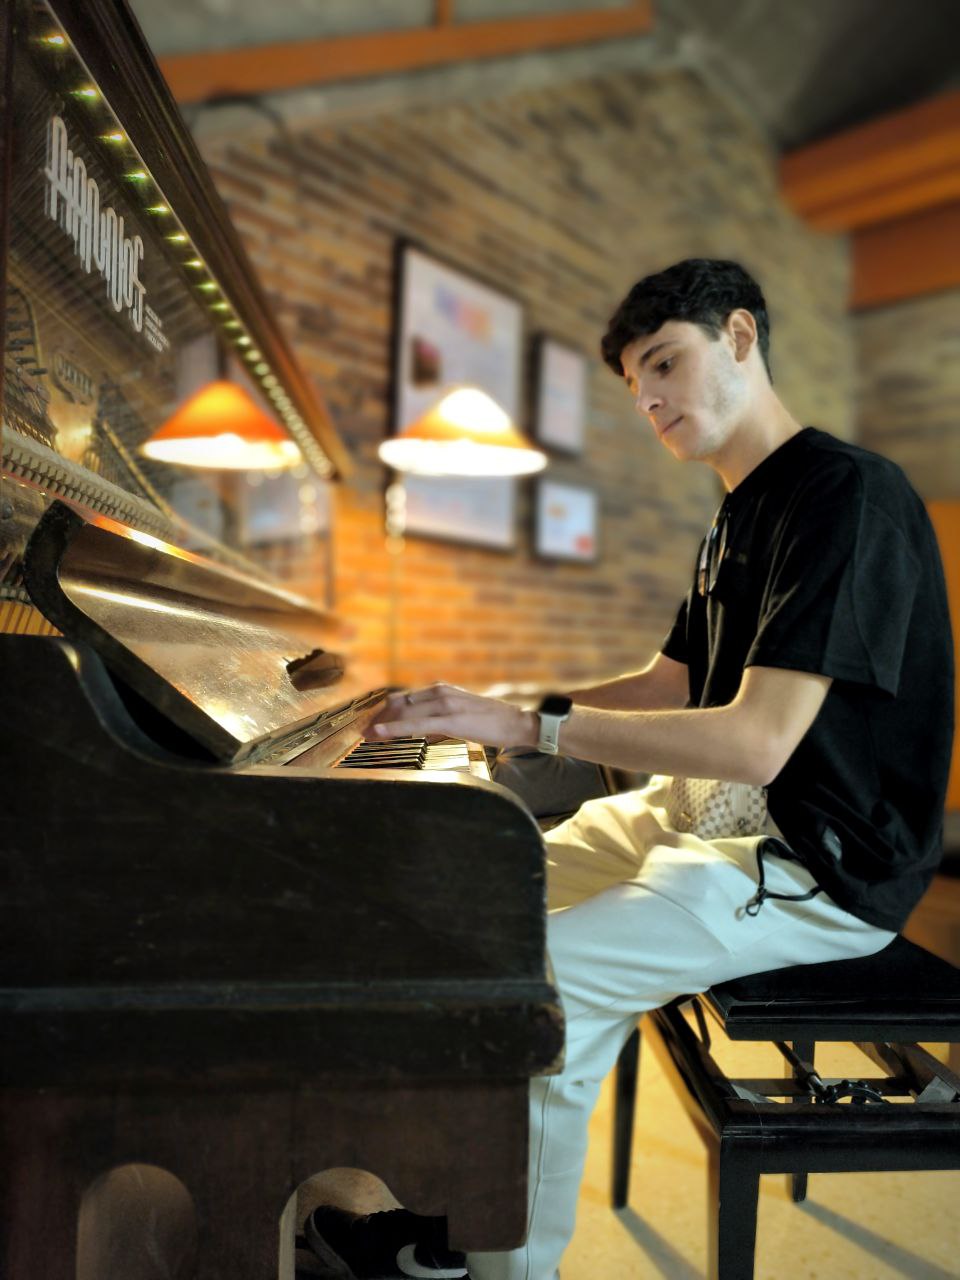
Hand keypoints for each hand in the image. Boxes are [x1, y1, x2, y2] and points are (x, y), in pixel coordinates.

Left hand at [368, 683, 537, 749]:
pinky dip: (395, 728)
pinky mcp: (450, 718)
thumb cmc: (490, 723)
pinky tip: (381, 733)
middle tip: (361, 732)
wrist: (515, 723)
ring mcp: (444, 704)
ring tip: (365, 736)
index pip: (403, 699)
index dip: (383, 711)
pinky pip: (416, 724)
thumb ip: (438, 722)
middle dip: (377, 718)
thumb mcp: (458, 718)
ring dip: (381, 724)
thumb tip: (423, 732)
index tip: (369, 723)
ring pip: (403, 712)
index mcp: (440, 690)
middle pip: (398, 703)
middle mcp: (439, 692)